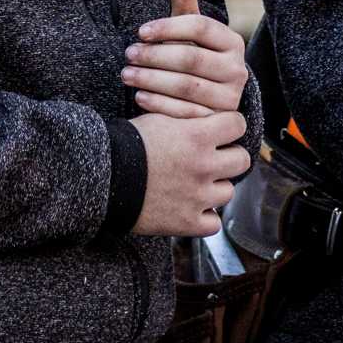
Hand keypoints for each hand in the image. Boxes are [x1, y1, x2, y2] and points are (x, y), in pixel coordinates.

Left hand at [122, 0, 248, 115]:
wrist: (209, 99)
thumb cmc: (193, 53)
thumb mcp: (188, 24)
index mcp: (231, 42)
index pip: (201, 27)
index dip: (169, 27)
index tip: (141, 31)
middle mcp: (237, 70)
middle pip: (192, 59)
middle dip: (155, 56)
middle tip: (128, 54)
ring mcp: (229, 98)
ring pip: (187, 87)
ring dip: (152, 80)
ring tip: (126, 74)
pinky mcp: (216, 121)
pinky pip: (186, 114)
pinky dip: (160, 105)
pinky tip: (139, 97)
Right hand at [130, 108, 250, 236]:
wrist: (101, 178)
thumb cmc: (124, 145)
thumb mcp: (157, 119)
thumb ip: (188, 120)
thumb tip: (207, 118)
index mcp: (197, 136)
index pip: (237, 125)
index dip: (230, 127)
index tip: (222, 131)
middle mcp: (204, 166)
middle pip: (241, 160)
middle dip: (229, 157)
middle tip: (212, 159)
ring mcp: (198, 196)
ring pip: (228, 192)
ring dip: (215, 188)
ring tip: (196, 185)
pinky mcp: (187, 222)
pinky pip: (213, 224)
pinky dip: (205, 218)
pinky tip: (191, 208)